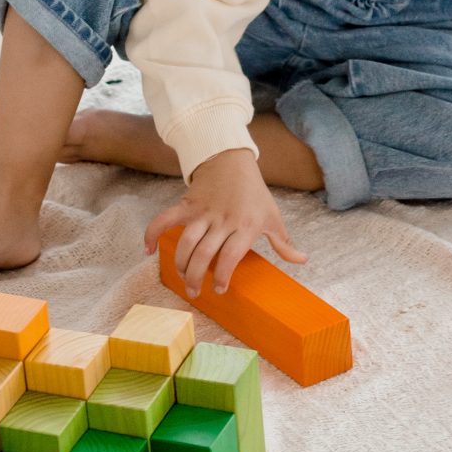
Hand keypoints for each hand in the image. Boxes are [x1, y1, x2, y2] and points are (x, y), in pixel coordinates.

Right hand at [145, 149, 308, 295]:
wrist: (231, 160)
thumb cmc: (254, 192)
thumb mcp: (272, 216)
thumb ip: (283, 242)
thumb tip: (302, 260)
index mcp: (245, 225)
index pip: (231, 255)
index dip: (222, 275)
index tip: (218, 289)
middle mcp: (222, 220)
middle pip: (204, 253)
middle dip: (196, 276)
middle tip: (195, 292)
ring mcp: (202, 212)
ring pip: (186, 242)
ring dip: (180, 263)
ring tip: (182, 278)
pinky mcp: (186, 205)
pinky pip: (165, 219)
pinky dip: (152, 233)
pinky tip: (148, 250)